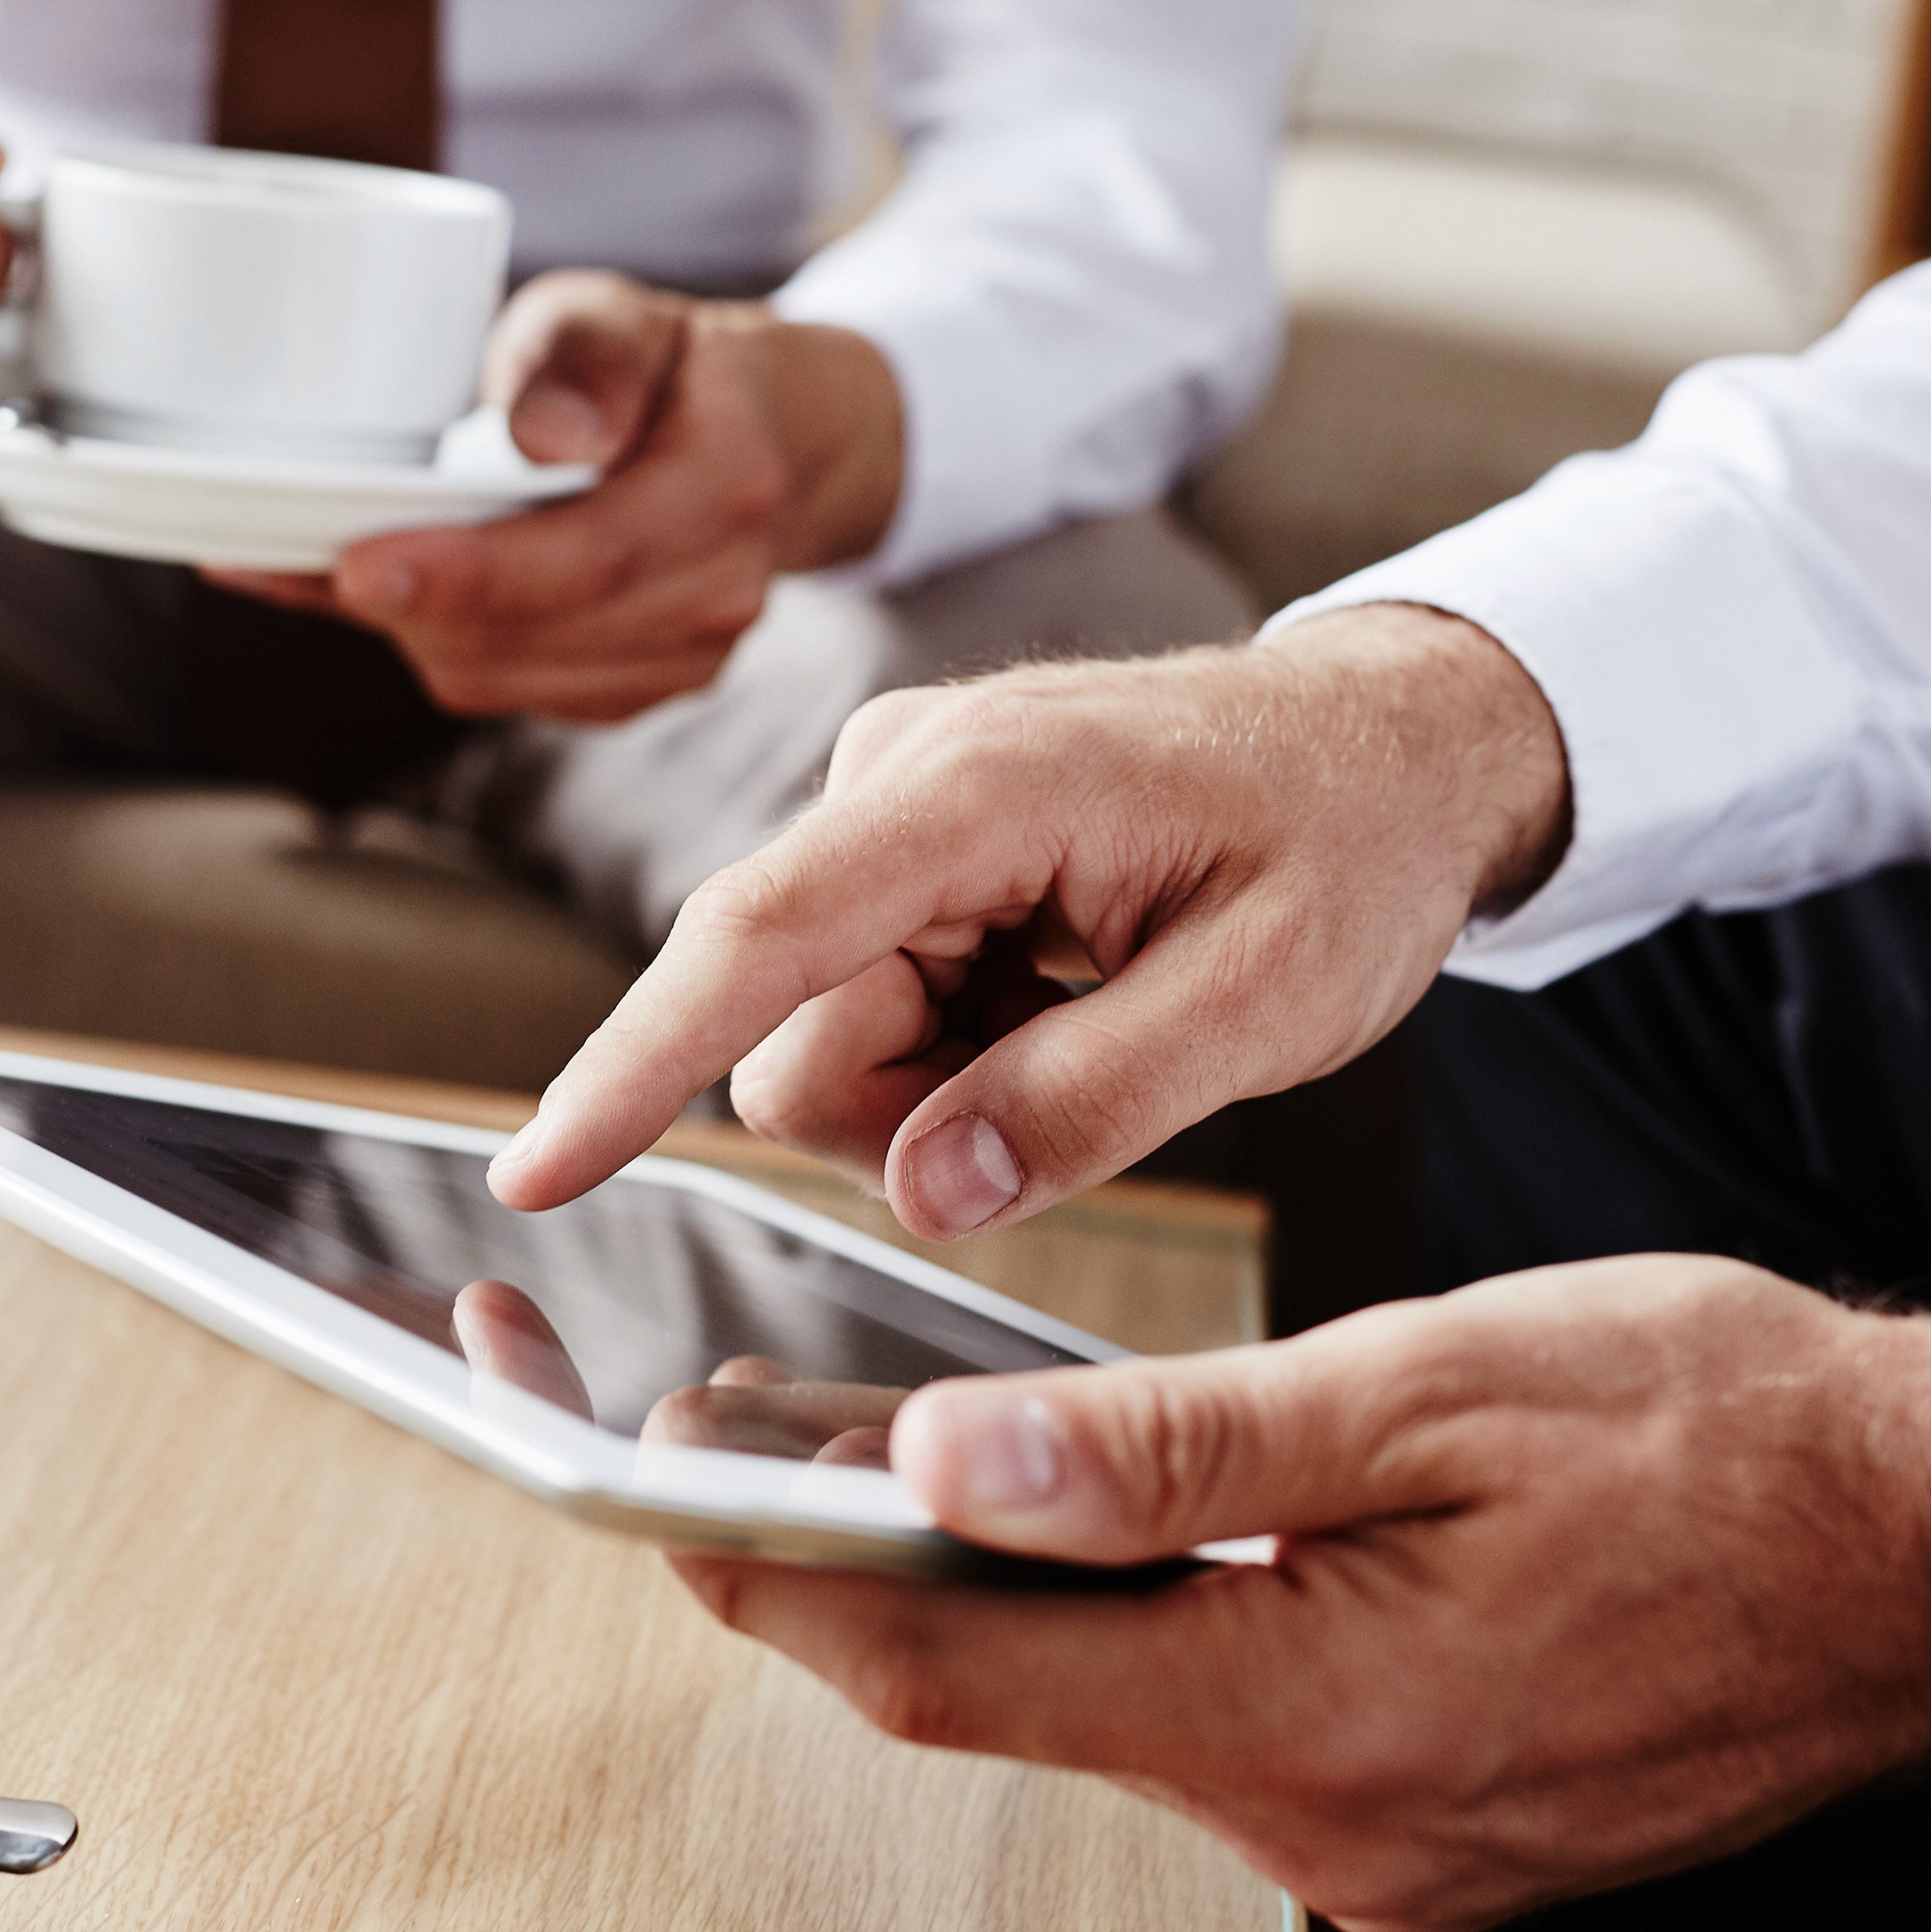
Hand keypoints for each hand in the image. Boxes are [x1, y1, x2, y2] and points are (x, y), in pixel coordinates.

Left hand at [199, 272, 903, 721]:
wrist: (764, 439)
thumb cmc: (671, 366)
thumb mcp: (624, 315)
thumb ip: (582, 360)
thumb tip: (542, 438)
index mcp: (727, 490)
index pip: (590, 560)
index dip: (465, 576)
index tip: (354, 567)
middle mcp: (718, 595)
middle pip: (529, 636)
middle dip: (404, 607)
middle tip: (293, 557)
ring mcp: (684, 659)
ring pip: (503, 677)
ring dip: (407, 628)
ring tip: (325, 562)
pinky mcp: (635, 690)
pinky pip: (509, 690)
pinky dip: (433, 644)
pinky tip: (386, 593)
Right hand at [489, 604, 1571, 1236]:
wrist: (1393, 738)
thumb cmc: (1352, 841)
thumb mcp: (1279, 996)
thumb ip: (1099, 1098)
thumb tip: (927, 1193)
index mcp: (979, 789)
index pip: (759, 942)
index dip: (637, 1067)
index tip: (538, 1173)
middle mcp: (893, 778)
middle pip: (793, 1032)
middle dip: (914, 1110)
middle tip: (1094, 1074)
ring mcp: (885, 806)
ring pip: (822, 1035)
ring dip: (946, 1082)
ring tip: (1094, 1020)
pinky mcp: (897, 845)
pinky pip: (863, 1003)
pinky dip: (959, 1042)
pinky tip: (1067, 994)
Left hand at [674, 1256, 1930, 1931]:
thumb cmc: (1731, 1439)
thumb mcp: (1434, 1390)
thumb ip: (1174, 1447)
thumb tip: (944, 1458)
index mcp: (1304, 1717)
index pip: (947, 1667)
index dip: (764, 1573)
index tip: (630, 1482)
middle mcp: (1319, 1828)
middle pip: (1004, 1703)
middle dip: (845, 1572)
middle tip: (714, 1439)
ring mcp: (1374, 1852)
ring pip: (1108, 1713)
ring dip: (1000, 1594)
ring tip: (882, 1449)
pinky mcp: (1419, 1833)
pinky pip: (1215, 1730)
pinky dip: (1134, 1632)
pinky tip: (1103, 1530)